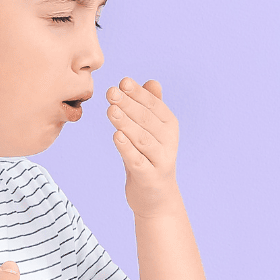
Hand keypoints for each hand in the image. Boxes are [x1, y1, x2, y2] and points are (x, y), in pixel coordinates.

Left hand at [106, 76, 181, 216]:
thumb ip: (152, 106)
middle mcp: (168, 141)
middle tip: (110, 92)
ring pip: (142, 139)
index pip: (153, 105)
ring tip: (111, 110)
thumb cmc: (150, 157)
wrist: (156, 197)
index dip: (138, 93)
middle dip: (128, 104)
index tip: (122, 82)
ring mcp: (160, 160)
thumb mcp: (153, 131)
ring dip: (126, 123)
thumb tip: (152, 82)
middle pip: (146, 120)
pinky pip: (137, 161)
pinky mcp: (150, 177)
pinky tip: (116, 136)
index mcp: (169, 125)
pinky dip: (127, 148)